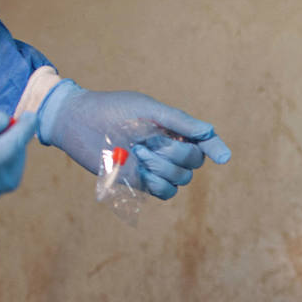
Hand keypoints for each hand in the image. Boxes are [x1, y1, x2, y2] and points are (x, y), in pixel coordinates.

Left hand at [36, 79, 229, 198]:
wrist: (78, 122)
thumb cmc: (113, 109)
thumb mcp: (148, 109)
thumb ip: (180, 122)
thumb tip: (209, 133)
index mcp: (173, 129)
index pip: (203, 143)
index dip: (215, 149)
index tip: (223, 157)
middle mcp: (168, 149)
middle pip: (193, 163)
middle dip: (174, 154)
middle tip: (147, 143)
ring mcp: (156, 167)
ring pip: (181, 179)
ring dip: (162, 168)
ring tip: (137, 153)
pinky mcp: (142, 183)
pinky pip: (166, 192)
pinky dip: (158, 184)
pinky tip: (142, 172)